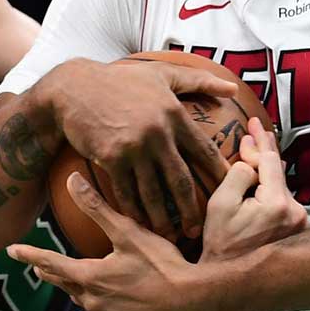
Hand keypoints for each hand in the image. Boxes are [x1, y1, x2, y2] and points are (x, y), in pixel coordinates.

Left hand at [8, 173, 215, 310]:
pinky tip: (111, 296)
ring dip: (76, 287)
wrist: (192, 303)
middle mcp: (93, 300)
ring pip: (83, 299)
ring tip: (73, 279)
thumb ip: (97, 207)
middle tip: (38, 268)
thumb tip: (72, 180)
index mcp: (89, 277)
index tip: (11, 250)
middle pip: (63, 283)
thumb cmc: (162, 265)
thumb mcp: (128, 232)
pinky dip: (101, 301)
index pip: (50, 263)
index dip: (29, 254)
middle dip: (49, 273)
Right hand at [47, 60, 234, 239]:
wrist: (75, 88)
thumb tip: (234, 89)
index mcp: (174, 114)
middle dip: (192, 210)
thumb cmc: (120, 80)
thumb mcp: (162, 73)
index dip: (219, 175)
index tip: (229, 195)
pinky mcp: (111, 158)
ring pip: (153, 193)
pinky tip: (140, 226)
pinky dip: (134, 212)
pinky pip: (126, 192)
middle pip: (181, 180)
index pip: (204, 151)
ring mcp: (133, 147)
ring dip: (162, 220)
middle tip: (198, 231)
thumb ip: (199, 80)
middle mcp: (158, 133)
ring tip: (170, 237)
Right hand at [200, 118, 306, 261]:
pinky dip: (271, 186)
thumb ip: (238, 174)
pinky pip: (282, 198)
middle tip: (255, 128)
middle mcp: (296, 212)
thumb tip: (252, 158)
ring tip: (257, 147)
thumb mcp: (221, 203)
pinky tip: (263, 174)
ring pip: (280, 184)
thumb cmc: (220, 243)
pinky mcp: (297, 229)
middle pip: (277, 171)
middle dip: (262, 151)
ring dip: (266, 169)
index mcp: (277, 204)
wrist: (231, 280)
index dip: (259, 141)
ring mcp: (299, 222)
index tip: (252, 123)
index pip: (269, 161)